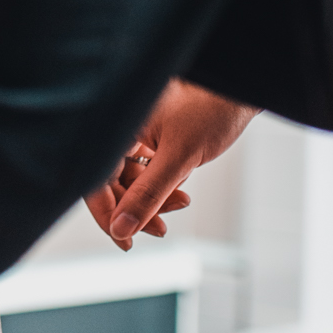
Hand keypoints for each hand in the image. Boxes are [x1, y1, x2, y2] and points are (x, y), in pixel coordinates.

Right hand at [85, 79, 256, 250]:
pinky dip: (161, 188)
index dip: (105, 211)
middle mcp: (120, 128)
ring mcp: (134, 135)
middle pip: (110, 182)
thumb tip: (121, 228)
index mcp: (115, 124)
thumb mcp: (178, 158)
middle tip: (159, 229)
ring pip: (129, 181)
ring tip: (181, 202)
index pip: (94, 177)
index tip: (123, 238)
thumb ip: (148, 195)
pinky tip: (181, 192)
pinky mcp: (149, 140)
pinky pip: (144, 173)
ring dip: (152, 201)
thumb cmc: (211, 111)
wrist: (239, 94)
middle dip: (135, 208)